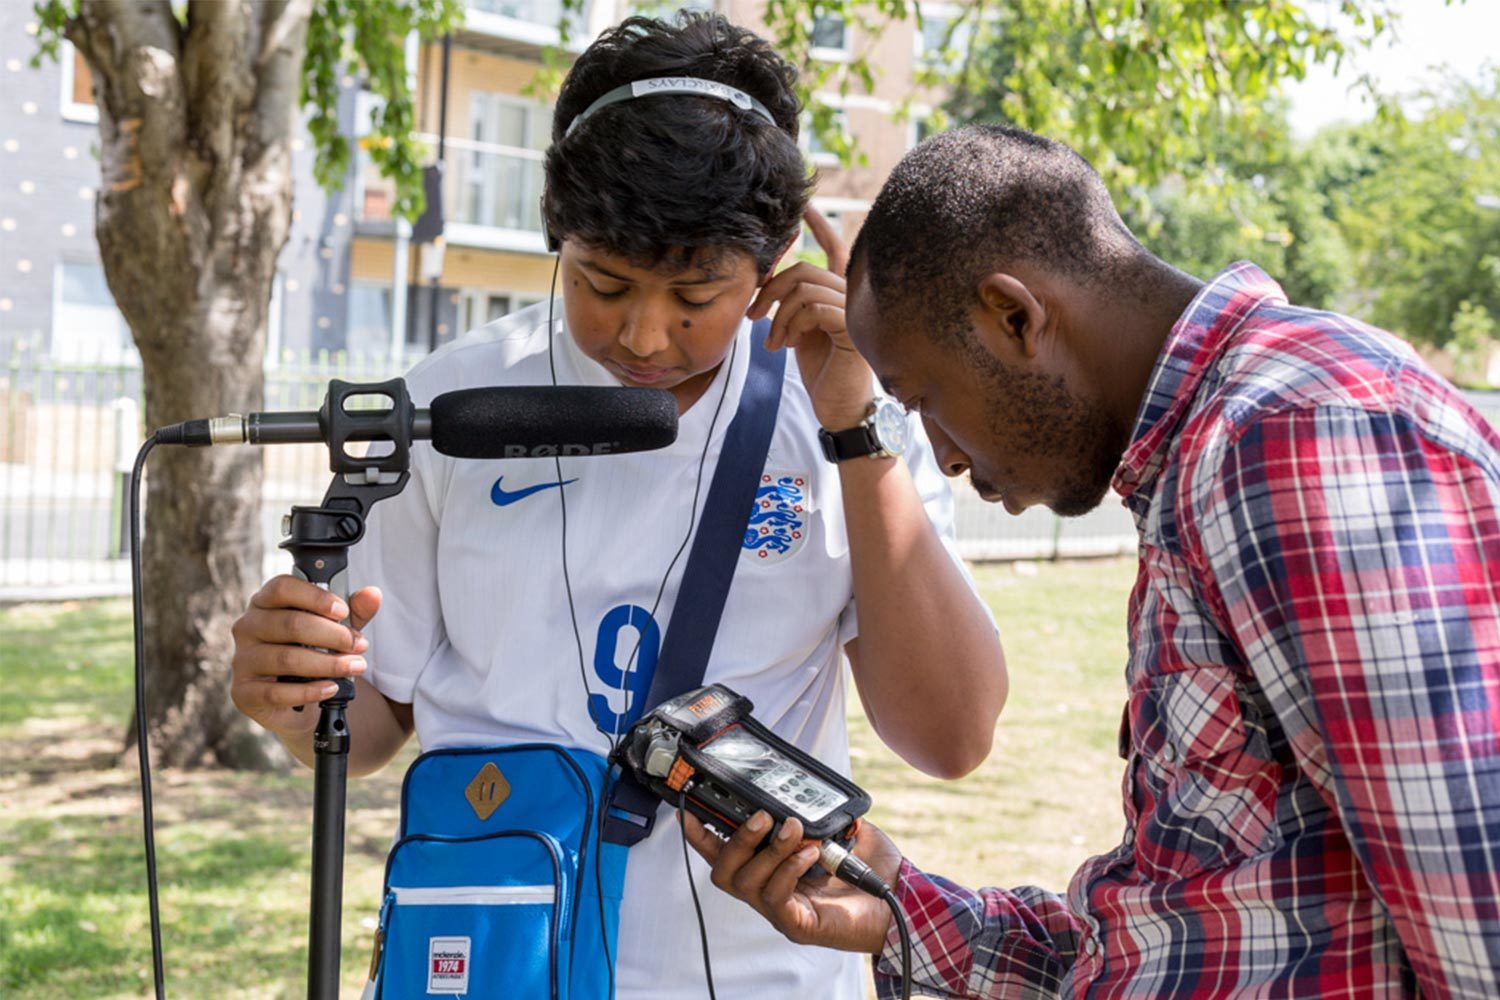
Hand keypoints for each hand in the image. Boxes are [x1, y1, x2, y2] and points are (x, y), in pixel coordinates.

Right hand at [229, 576, 379, 737]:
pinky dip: (310, 690)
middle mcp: (248, 627)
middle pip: (290, 624)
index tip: (343, 611)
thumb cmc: (313, 652)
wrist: (298, 700)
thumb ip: (354, 611)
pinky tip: (331, 687)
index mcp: (266, 602)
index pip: (282, 588)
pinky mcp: (244, 692)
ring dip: (328, 664)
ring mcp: (242, 660)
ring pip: (286, 658)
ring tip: (355, 666)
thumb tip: (372, 595)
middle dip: (332, 635)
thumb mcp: (337, 629)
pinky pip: (277, 692)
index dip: (315, 597)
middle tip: (359, 645)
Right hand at [684, 811, 904, 954]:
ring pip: (746, 883)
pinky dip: (787, 870)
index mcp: (771, 869)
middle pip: (723, 872)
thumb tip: (799, 789)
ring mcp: (780, 911)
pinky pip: (775, 898)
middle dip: (736, 840)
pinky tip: (809, 854)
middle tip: (762, 816)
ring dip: (768, 850)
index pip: (725, 854)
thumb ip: (817, 813)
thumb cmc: (870, 870)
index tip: (689, 810)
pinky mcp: (798, 925)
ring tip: (795, 830)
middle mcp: (768, 891)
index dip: (702, 835)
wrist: (902, 904)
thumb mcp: (839, 829)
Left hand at [747, 206, 874, 430]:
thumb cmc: (822, 371)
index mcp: (840, 294)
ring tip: (773, 343)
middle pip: (805, 269)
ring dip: (778, 317)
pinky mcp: (852, 330)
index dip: (819, 226)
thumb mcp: (798, 330)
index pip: (834, 248)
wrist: (839, 408)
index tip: (803, 206)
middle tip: (754, 316)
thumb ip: (791, 304)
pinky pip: (814, 309)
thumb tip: (765, 280)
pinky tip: (788, 346)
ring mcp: (855, 312)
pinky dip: (792, 326)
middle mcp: (852, 297)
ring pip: (805, 290)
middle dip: (771, 289)